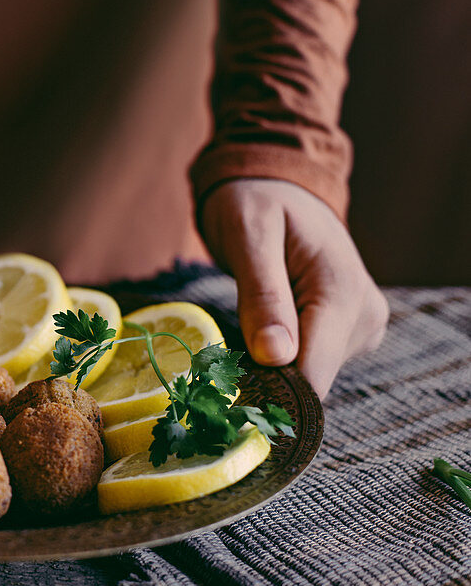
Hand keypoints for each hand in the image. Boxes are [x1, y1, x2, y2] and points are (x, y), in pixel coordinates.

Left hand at [200, 179, 387, 396]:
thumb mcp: (249, 235)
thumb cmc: (257, 201)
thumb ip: (263, 295)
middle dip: (264, 377)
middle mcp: (364, 316)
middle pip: (310, 378)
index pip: (314, 373)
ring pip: (308, 374)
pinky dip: (280, 357)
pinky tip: (261, 329)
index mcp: (343, 292)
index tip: (225, 399)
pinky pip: (310, 362)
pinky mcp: (348, 333)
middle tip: (221, 357)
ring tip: (242, 327)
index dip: (271, 395)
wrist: (279, 186)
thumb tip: (275, 356)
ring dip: (270, 365)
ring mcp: (361, 327)